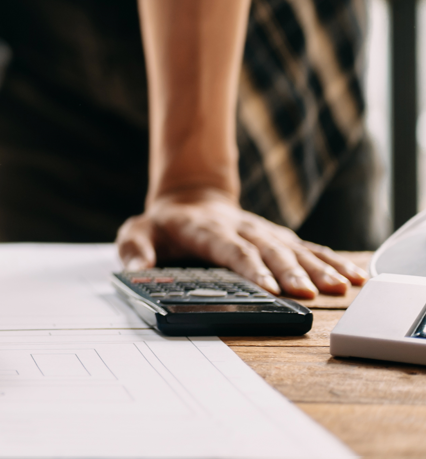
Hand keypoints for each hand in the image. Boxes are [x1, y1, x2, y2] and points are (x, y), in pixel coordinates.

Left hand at [115, 188, 365, 297]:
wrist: (190, 196)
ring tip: (343, 286)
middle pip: (269, 250)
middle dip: (291, 272)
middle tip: (312, 294)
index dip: (251, 268)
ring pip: (294, 247)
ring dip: (319, 267)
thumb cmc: (165, 224)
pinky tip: (354, 274)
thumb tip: (138, 268)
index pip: (231, 249)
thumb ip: (135, 248)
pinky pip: (309, 247)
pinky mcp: (277, 236)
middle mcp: (240, 228)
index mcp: (206, 229)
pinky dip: (332, 260)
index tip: (270, 288)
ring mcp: (262, 231)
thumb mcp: (138, 231)